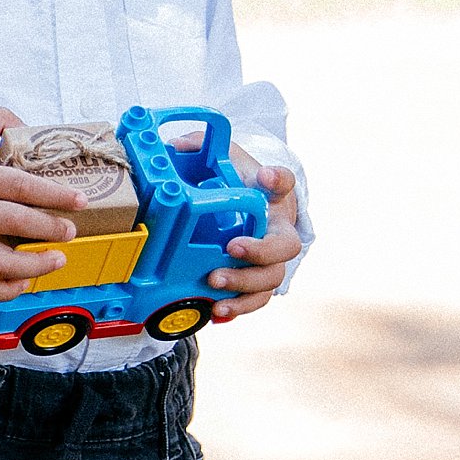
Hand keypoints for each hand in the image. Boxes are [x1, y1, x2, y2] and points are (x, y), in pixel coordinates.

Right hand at [0, 108, 83, 300]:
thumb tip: (31, 127)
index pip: (19, 186)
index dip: (54, 195)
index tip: (80, 201)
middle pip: (15, 224)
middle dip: (50, 230)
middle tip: (71, 231)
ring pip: (1, 263)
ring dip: (36, 266)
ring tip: (58, 259)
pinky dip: (5, 290)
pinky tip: (25, 282)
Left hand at [207, 162, 301, 321]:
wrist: (245, 211)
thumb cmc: (234, 184)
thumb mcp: (218, 159)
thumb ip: (199, 148)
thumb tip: (175, 147)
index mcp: (271, 196)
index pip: (284, 182)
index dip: (278, 181)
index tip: (264, 177)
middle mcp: (278, 230)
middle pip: (285, 247)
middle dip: (259, 251)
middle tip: (232, 248)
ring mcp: (269, 260)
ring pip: (271, 279)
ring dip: (244, 286)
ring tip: (215, 284)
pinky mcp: (254, 281)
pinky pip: (254, 300)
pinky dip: (237, 309)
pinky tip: (217, 312)